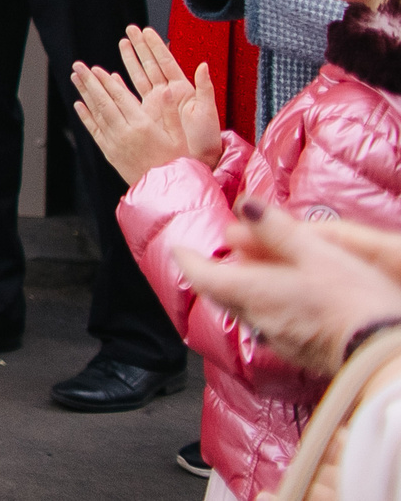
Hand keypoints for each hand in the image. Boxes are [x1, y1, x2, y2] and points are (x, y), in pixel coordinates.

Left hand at [71, 24, 208, 183]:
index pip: (121, 98)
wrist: (166, 193)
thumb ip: (170, 112)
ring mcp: (114, 143)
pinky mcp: (109, 153)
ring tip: (76, 78)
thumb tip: (166, 90)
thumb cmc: (177, 163)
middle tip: (79, 66)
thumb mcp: (179, 137)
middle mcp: (125, 133)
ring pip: (96, 114)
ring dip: (84, 94)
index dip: (107, 82)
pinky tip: (79, 105)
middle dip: (90, 82)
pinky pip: (94, 131)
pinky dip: (86, 117)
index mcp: (143, 126)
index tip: (97, 69)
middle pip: (103, 102)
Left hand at [173, 202, 400, 376]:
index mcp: (253, 293)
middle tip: (220, 257)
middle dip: (218, 274)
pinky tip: (288, 300)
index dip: (189, 260)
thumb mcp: (314, 253)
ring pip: (248, 310)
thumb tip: (244, 206)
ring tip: (256, 272)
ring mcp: (279, 340)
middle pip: (224, 294)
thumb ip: (276, 230)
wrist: (382, 354)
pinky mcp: (301, 353)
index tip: (179, 249)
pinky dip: (269, 306)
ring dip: (246, 290)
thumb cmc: (350, 299)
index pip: (204, 276)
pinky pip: (273, 325)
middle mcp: (258, 320)